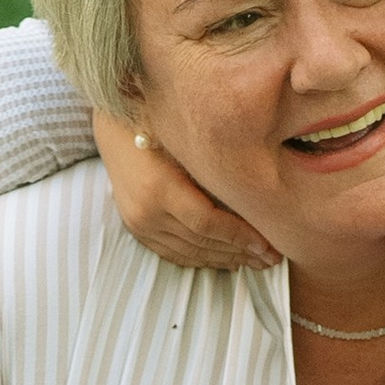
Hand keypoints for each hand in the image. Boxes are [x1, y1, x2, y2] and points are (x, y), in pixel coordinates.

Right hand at [93, 107, 278, 271]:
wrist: (114, 127)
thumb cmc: (158, 123)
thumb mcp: (188, 143)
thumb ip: (216, 171)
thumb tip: (258, 197)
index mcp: (159, 189)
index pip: (207, 224)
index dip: (239, 237)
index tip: (267, 245)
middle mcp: (146, 213)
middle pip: (201, 242)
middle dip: (239, 252)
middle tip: (270, 259)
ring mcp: (138, 224)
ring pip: (189, 252)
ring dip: (223, 259)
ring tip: (254, 261)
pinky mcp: (136, 229)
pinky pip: (173, 253)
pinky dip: (201, 259)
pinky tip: (224, 260)